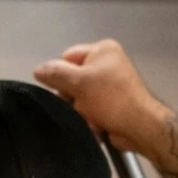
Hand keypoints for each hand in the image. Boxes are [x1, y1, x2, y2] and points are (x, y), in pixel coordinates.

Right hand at [33, 39, 164, 152]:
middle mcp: (108, 65)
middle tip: (77, 106)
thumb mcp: (79, 82)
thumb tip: (37, 70)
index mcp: (103, 50)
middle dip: (72, 98)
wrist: (139, 127)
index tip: (60, 90)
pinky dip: (90, 121)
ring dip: (81, 112)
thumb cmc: (112, 98)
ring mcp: (112, 87)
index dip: (60, 74)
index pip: (68, 57)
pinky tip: (96, 126)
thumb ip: (55, 74)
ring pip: (80, 100)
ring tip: (89, 118)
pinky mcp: (113, 107)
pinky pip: (91, 112)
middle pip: (73, 80)